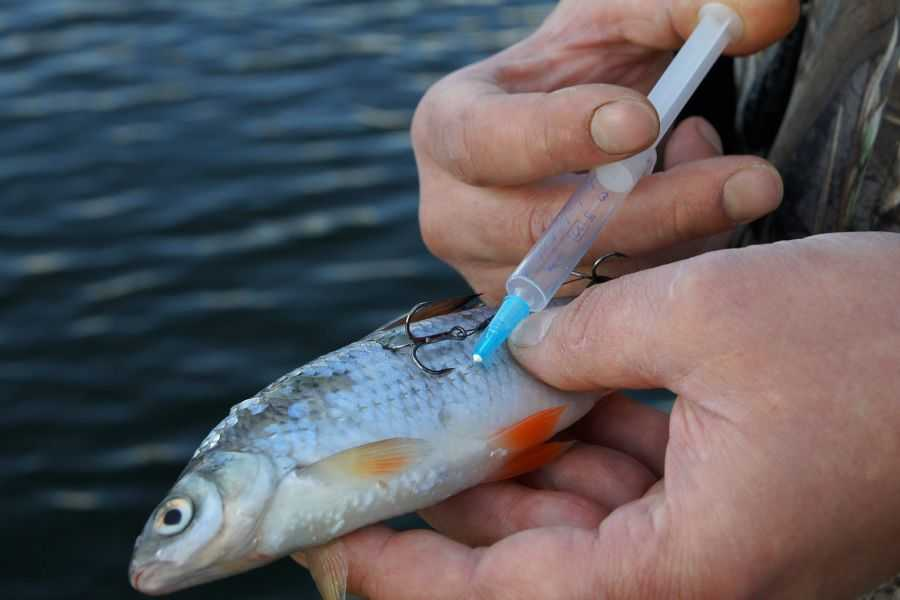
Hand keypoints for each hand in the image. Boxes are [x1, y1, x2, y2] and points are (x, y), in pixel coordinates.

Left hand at [294, 232, 899, 597]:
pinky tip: (542, 398)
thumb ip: (589, 334)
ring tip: (453, 414)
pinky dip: (578, 447)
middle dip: (457, 501)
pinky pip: (627, 491)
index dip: (412, 570)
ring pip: (576, 524)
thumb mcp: (708, 314)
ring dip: (515, 467)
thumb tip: (521, 347)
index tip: (341, 540)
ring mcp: (715, 547)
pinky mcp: (730, 509)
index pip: (509, 592)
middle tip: (390, 451)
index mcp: (686, 570)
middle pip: (532, 561)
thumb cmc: (874, 344)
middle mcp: (695, 579)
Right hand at [413, 0, 797, 302]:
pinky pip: (611, 318)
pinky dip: (670, 275)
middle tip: (753, 181)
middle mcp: (454, 214)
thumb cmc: (585, 74)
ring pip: (586, 285)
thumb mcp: (617, 22)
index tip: (646, 119)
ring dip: (674, 241)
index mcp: (450, 129)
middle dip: (653, 211)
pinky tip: (697, 219)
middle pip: (539, 232)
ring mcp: (493, 275)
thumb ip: (677, 6)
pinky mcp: (537, 317)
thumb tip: (764, 12)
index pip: (485, 141)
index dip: (559, 135)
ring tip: (721, 178)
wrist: (570, 137)